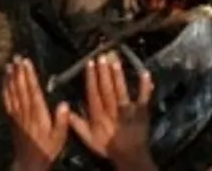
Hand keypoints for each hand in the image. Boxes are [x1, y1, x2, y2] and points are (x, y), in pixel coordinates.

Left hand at [2, 56, 69, 170]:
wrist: (30, 162)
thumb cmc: (46, 148)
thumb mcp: (60, 136)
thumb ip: (62, 120)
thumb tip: (64, 105)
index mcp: (37, 113)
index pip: (32, 89)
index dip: (29, 75)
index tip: (27, 62)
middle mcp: (25, 111)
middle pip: (20, 87)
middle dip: (19, 71)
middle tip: (17, 57)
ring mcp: (17, 114)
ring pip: (12, 92)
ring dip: (10, 77)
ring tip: (10, 64)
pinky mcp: (12, 118)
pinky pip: (6, 100)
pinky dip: (4, 89)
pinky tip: (5, 81)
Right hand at [69, 53, 155, 169]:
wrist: (129, 156)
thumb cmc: (108, 146)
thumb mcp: (88, 138)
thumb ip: (77, 124)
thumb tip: (66, 110)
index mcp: (99, 115)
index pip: (93, 93)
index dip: (91, 78)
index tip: (90, 63)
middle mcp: (112, 111)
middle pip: (106, 89)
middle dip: (104, 71)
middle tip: (102, 55)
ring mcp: (127, 110)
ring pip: (121, 90)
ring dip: (118, 75)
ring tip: (115, 60)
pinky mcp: (141, 111)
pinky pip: (143, 97)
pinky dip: (145, 85)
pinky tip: (145, 72)